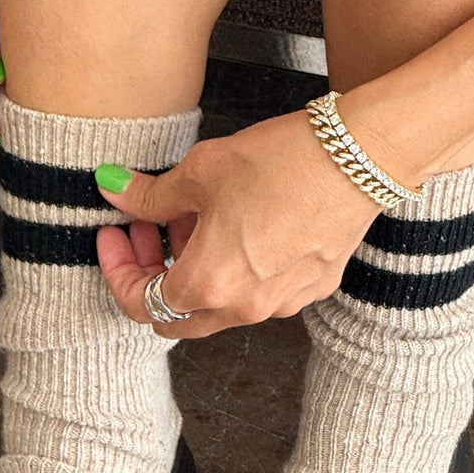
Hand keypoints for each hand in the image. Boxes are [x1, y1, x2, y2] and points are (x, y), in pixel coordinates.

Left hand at [96, 109, 380, 338]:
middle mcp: (243, 308)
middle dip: (153, 276)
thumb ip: (150, 195)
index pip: (141, 302)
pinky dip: (236, 271)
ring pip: (218, 306)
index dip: (118, 271)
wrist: (360, 157)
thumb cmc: (280, 163)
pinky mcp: (312, 289)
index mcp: (207, 286)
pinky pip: (259, 293)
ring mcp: (281, 304)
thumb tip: (113, 191)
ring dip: (195, 271)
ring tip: (195, 218)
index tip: (115, 236)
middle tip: (146, 230)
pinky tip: (238, 227)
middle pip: (177, 315)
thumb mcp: (200, 171)